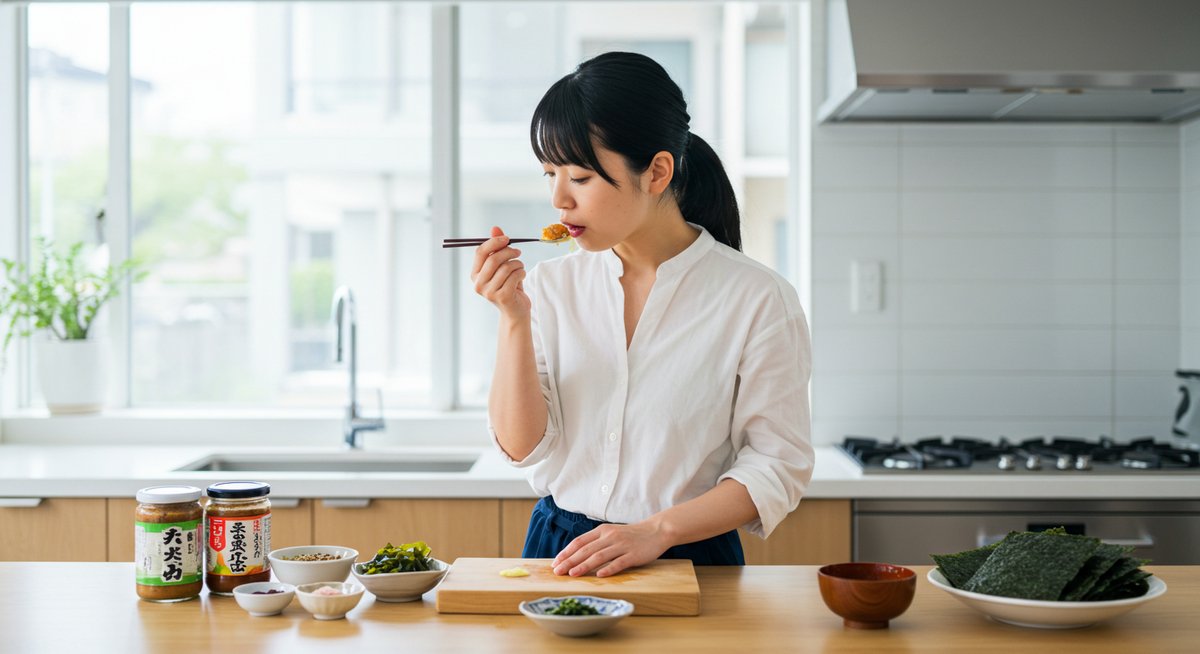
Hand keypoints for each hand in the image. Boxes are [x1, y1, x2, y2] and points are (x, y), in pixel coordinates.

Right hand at [470, 226, 528, 318]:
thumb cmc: (509, 285)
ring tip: (520, 267)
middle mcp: (479, 284)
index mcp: (475, 274)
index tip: (507, 239)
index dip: (494, 242)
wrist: (515, 311)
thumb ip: (498, 247)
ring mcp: (489, 292)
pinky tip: (521, 276)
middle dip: (509, 252)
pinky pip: (515, 276)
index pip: (480, 252)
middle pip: (493, 259)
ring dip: (518, 264)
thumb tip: (495, 228)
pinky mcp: (502, 296)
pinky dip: (522, 273)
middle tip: (518, 252)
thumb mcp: (502, 265)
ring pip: (506, 267)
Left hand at [552, 521, 672, 577]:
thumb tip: (576, 555)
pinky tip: (599, 576)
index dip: (566, 552)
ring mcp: (622, 545)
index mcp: (602, 531)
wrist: (656, 530)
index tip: (555, 562)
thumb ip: (596, 542)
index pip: (579, 541)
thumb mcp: (611, 533)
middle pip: (586, 550)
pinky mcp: (634, 555)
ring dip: (584, 565)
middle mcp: (610, 537)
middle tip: (557, 571)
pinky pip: (619, 562)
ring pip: (599, 556)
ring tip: (572, 574)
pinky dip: (609, 569)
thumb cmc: (631, 535)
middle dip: (569, 561)